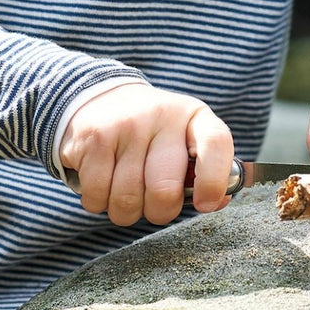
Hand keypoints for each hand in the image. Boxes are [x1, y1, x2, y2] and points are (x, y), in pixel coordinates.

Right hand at [59, 84, 233, 226]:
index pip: (215, 144)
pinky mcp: (93, 138)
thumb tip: (214, 202)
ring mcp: (124, 125)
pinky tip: (102, 182)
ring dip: (124, 210)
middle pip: (164, 190)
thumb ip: (204, 172)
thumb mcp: (184, 139)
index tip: (204, 203)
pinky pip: (96, 196)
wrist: (100, 97)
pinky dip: (97, 202)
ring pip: (126, 201)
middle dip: (159, 212)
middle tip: (154, 204)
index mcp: (193, 115)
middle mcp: (161, 116)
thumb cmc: (152, 133)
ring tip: (124, 190)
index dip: (213, 181)